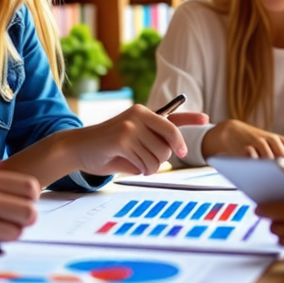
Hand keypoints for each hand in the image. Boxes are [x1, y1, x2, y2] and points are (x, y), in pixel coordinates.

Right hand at [69, 105, 209, 175]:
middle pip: (169, 145)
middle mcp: (139, 114)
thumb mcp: (132, 140)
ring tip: (133, 162)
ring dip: (149, 167)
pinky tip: (125, 162)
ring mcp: (131, 125)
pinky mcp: (123, 138)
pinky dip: (138, 169)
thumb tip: (176, 149)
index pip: (172, 116)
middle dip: (160, 159)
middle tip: (143, 160)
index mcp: (143, 113)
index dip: (191, 118)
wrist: (77, 148)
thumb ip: (152, 142)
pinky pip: (144, 162)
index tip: (206, 118)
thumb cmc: (106, 147)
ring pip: (158, 156)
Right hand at [203, 119, 283, 167]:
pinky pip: (254, 159)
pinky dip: (258, 166)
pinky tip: (260, 174)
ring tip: (276, 178)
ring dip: (273, 168)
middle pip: (281, 153)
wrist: (232, 131)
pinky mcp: (245, 148)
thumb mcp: (267, 143)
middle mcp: (268, 139)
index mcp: (276, 138)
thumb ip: (277, 153)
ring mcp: (257, 143)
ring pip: (269, 157)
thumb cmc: (253, 142)